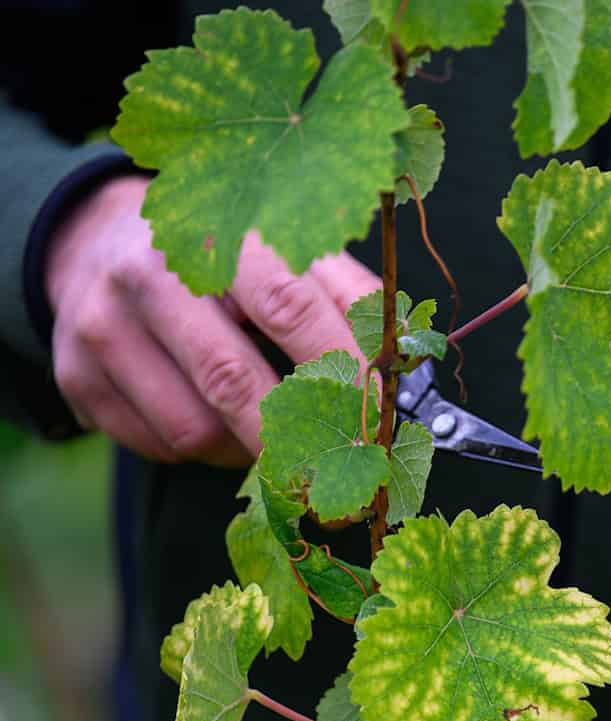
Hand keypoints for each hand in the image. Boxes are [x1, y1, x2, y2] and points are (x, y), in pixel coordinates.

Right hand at [44, 175, 379, 465]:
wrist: (97, 239)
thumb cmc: (223, 257)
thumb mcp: (286, 253)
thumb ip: (348, 297)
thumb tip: (408, 355)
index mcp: (218, 236)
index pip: (288, 305)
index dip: (339, 366)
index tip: (379, 416)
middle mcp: (147, 275)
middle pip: (232, 378)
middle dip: (296, 436)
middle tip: (339, 468)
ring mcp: (101, 327)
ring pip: (193, 429)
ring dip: (246, 449)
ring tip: (269, 431)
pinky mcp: (76, 376)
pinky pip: (158, 446)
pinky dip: (202, 453)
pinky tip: (214, 421)